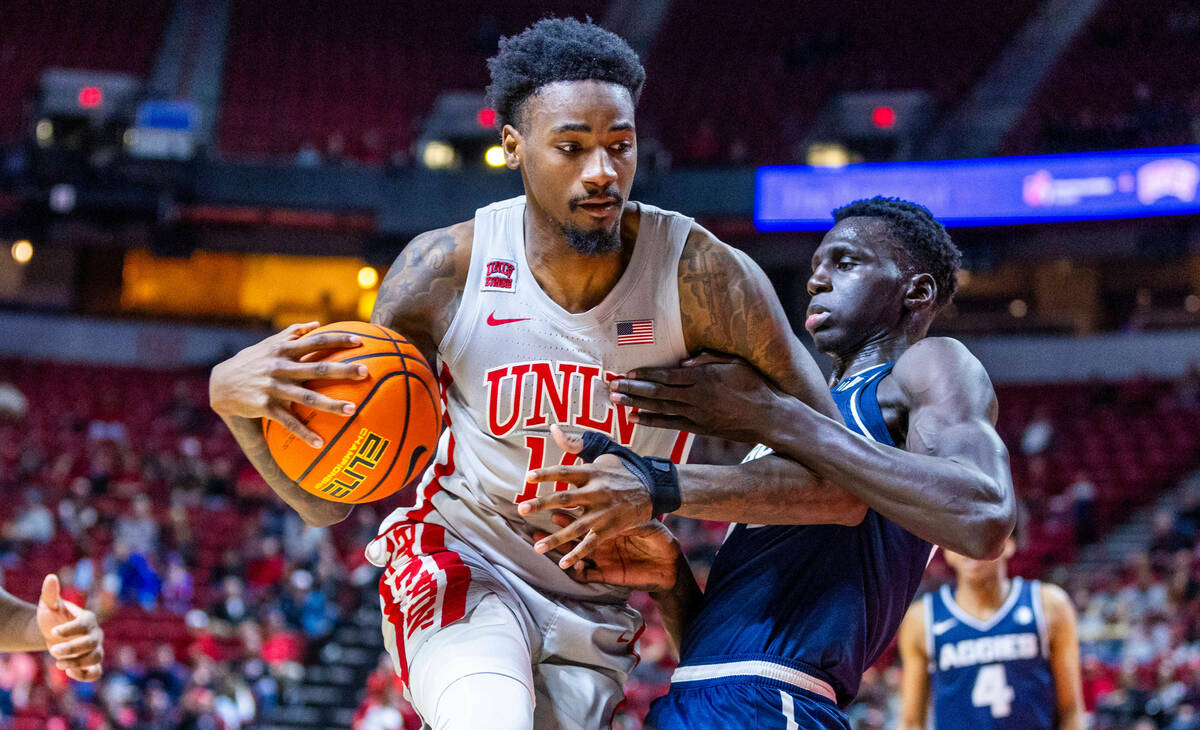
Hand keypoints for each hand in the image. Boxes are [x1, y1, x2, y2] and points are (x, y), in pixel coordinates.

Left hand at [37, 575, 103, 681]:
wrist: (53, 634)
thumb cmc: (52, 617)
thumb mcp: (48, 605)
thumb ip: (50, 594)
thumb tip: (50, 577)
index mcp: (88, 618)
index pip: (85, 624)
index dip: (70, 629)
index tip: (53, 632)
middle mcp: (96, 634)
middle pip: (91, 643)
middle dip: (72, 648)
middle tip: (52, 650)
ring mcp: (96, 649)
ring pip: (95, 658)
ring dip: (77, 663)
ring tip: (57, 664)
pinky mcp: (92, 663)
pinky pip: (96, 672)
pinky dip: (85, 675)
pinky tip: (68, 672)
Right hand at [209, 322, 367, 446]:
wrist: (221, 384)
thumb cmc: (252, 361)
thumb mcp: (269, 344)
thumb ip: (293, 333)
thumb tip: (317, 323)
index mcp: (284, 349)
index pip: (316, 341)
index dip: (338, 340)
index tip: (361, 341)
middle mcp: (280, 367)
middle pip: (316, 368)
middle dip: (342, 370)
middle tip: (365, 373)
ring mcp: (273, 387)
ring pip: (307, 397)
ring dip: (331, 405)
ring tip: (353, 410)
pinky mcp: (265, 407)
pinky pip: (289, 422)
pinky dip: (304, 433)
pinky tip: (320, 444)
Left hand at [519, 426, 654, 567]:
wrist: (653, 489)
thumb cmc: (622, 469)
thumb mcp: (602, 452)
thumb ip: (576, 443)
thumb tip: (553, 428)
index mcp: (592, 472)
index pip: (565, 471)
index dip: (547, 473)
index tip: (528, 476)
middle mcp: (596, 492)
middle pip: (565, 498)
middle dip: (542, 504)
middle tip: (522, 509)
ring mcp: (603, 513)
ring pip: (576, 527)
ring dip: (556, 538)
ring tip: (536, 548)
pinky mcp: (610, 528)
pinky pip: (591, 543)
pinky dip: (578, 554)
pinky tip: (562, 563)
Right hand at [536, 514, 681, 592]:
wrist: (670, 565)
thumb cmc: (657, 540)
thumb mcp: (643, 521)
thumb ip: (626, 511)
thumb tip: (609, 494)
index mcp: (607, 530)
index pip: (582, 521)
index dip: (566, 516)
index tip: (552, 509)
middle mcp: (600, 544)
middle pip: (572, 537)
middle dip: (554, 531)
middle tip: (538, 525)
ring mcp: (602, 560)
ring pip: (574, 555)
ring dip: (558, 550)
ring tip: (542, 545)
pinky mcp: (608, 575)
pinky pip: (588, 575)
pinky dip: (577, 571)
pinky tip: (566, 566)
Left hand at [609, 351, 783, 441]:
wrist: (770, 418)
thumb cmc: (755, 385)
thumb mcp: (735, 363)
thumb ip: (709, 360)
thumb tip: (684, 362)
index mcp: (704, 378)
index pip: (668, 375)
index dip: (646, 374)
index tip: (628, 372)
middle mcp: (697, 397)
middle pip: (658, 391)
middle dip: (633, 388)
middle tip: (611, 384)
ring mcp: (697, 414)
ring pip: (660, 407)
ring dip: (636, 403)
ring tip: (616, 399)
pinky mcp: (700, 428)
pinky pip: (670, 423)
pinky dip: (651, 420)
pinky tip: (634, 418)